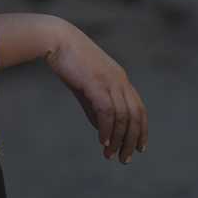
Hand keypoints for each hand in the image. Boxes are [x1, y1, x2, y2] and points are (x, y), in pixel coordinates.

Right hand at [45, 21, 147, 163]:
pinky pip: (107, 112)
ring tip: (110, 154)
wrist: (55, 39)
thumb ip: (94, 108)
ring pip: (123, 117)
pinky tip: (102, 141)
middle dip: (132, 140)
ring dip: (118, 139)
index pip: (139, 109)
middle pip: (136, 116)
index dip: (142, 130)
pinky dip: (106, 128)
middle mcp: (120, 81)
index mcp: (120, 79)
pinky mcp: (96, 83)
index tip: (139, 148)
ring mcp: (110, 81)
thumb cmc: (68, 61)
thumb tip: (102, 129)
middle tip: (125, 159)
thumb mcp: (84, 86)